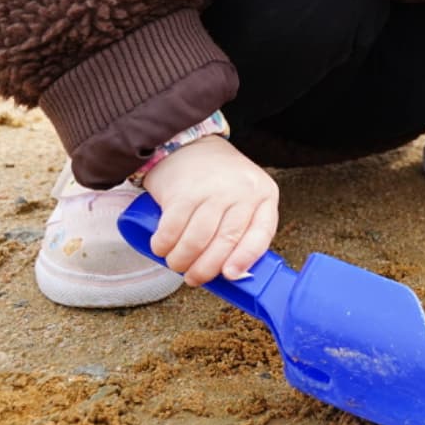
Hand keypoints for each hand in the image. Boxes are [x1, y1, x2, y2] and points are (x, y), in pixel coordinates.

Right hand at [141, 136, 279, 286]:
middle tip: (193, 279)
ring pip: (197, 239)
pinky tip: (161, 249)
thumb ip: (244, 228)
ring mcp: (213, 189)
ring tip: (175, 264)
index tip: (229, 275)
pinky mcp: (184, 190)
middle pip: (226, 240)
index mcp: (264, 195)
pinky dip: (164, 245)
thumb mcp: (244, 198)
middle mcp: (242, 190)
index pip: (261, 232)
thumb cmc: (220, 181)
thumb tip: (232, 273)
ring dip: (181, 260)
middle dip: (206, 268)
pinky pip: (173, 228)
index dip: (245, 258)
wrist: (191, 146)